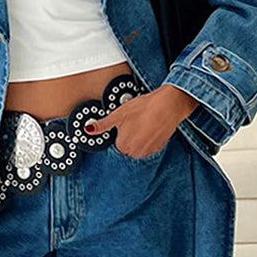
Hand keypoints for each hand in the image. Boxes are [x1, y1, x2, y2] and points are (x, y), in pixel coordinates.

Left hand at [83, 82, 198, 156]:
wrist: (169, 105)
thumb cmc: (144, 107)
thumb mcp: (119, 113)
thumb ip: (103, 125)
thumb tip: (88, 130)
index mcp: (123, 145)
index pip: (117, 143)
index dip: (122, 131)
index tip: (128, 122)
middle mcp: (136, 152)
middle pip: (128, 146)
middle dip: (130, 135)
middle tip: (137, 121)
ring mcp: (149, 151)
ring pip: (139, 146)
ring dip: (140, 138)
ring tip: (145, 123)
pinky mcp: (160, 147)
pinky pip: (150, 145)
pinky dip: (151, 138)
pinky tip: (153, 126)